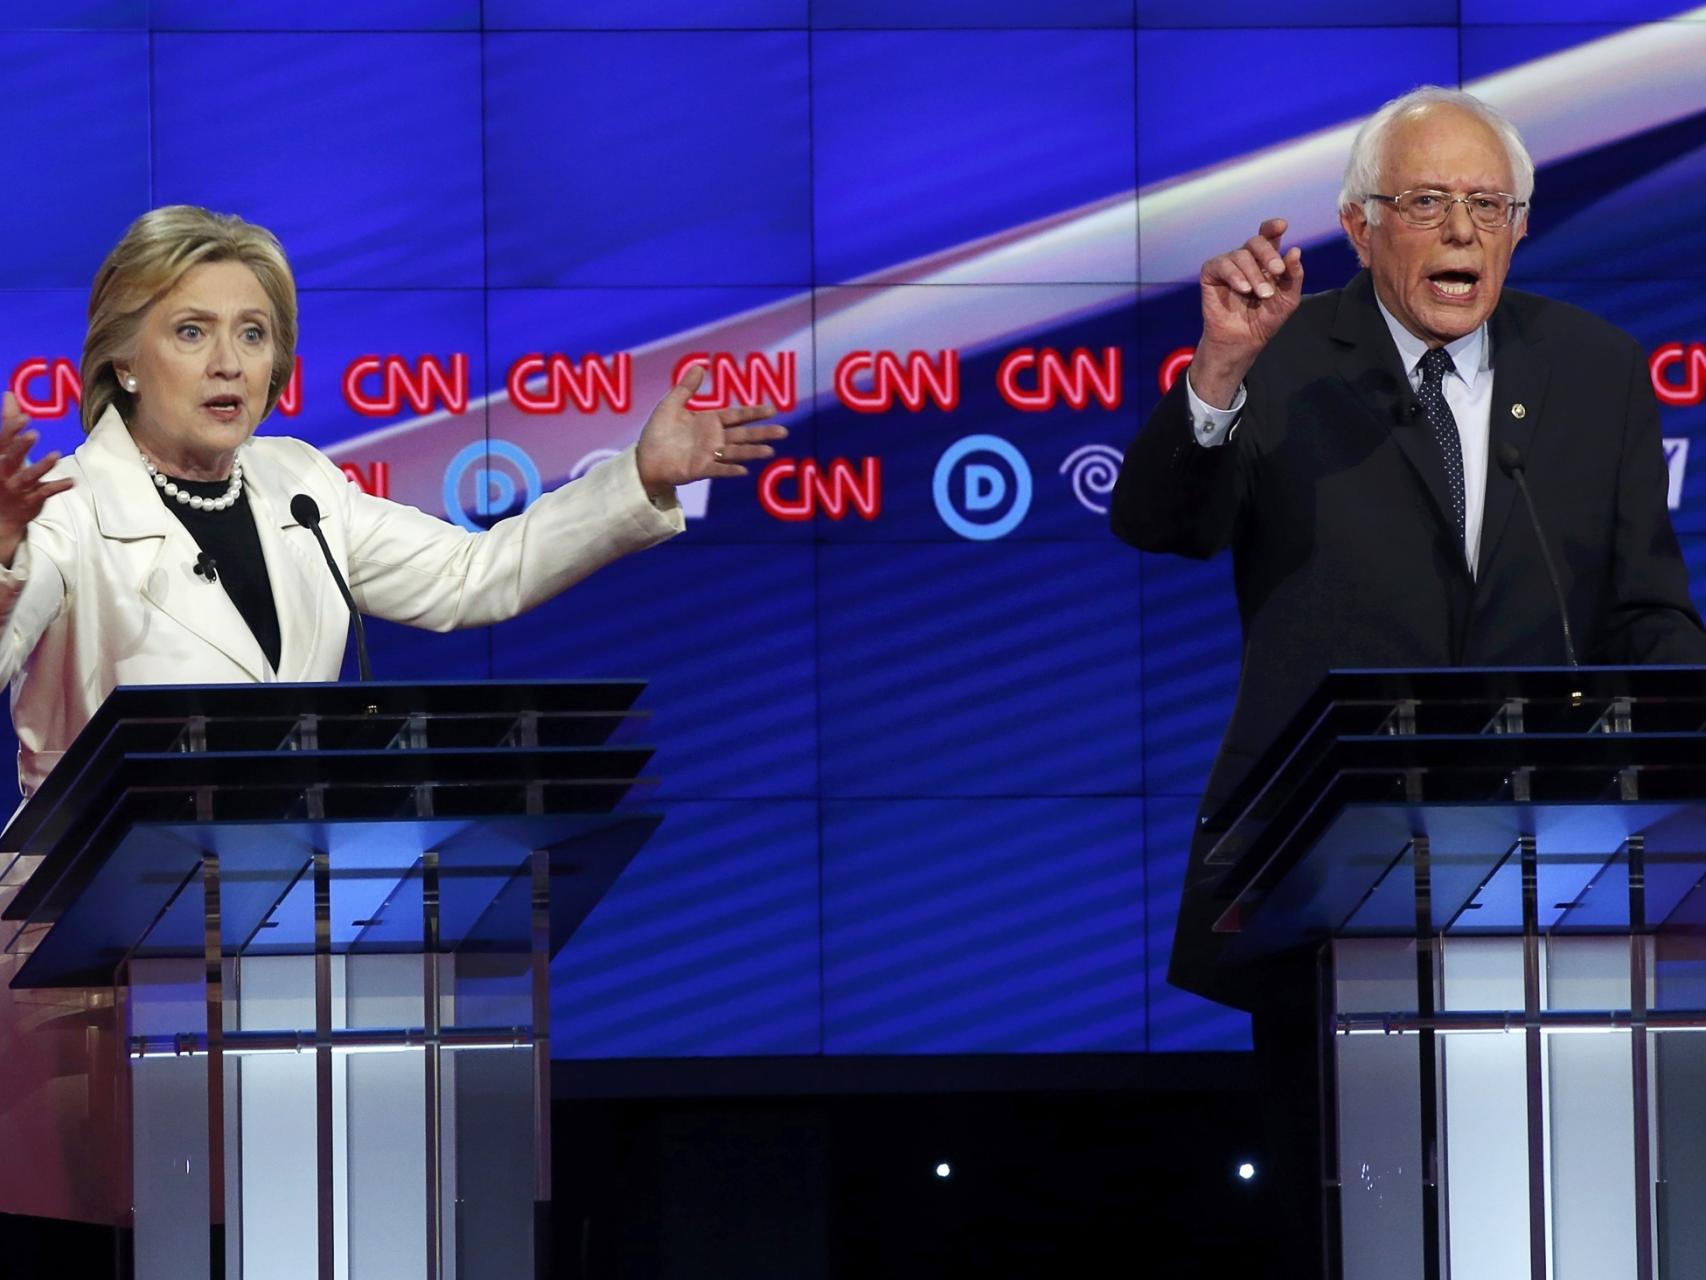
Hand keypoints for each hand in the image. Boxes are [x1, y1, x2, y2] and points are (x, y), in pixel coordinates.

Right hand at [0, 392, 71, 567]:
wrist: (0, 515)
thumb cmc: (3, 474)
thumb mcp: (2, 450)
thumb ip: (9, 424)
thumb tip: (10, 395)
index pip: (1, 441)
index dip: (11, 429)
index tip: (24, 416)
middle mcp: (3, 473)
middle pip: (10, 458)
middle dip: (21, 447)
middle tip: (34, 434)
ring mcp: (17, 488)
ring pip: (28, 477)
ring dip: (41, 466)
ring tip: (55, 455)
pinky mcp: (31, 500)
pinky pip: (45, 493)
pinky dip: (58, 487)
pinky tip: (72, 481)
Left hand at [633, 364, 788, 498]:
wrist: (645, 458)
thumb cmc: (657, 433)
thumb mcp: (670, 405)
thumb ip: (687, 388)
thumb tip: (700, 365)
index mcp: (709, 422)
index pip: (737, 416)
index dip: (754, 413)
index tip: (772, 410)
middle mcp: (714, 438)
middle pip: (743, 435)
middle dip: (762, 433)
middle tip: (783, 432)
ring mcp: (709, 454)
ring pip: (736, 452)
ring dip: (752, 452)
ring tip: (770, 451)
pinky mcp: (700, 469)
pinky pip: (718, 469)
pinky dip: (730, 469)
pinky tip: (743, 470)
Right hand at [1191, 217, 1304, 408]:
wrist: (1244, 340)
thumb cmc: (1266, 320)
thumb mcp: (1289, 298)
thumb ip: (1294, 275)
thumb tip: (1295, 250)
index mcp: (1266, 261)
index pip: (1268, 236)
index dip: (1272, 227)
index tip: (1282, 226)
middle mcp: (1246, 259)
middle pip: (1255, 241)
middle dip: (1268, 254)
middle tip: (1277, 271)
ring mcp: (1228, 265)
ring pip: (1240, 255)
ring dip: (1253, 274)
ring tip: (1261, 295)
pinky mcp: (1211, 274)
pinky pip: (1220, 264)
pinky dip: (1233, 275)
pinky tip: (1242, 289)